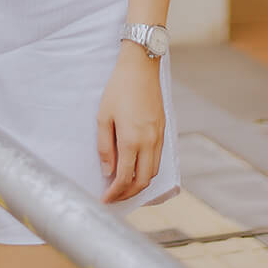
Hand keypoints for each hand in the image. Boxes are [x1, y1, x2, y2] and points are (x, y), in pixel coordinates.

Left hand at [97, 46, 164, 202]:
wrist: (141, 66)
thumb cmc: (118, 89)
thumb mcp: (103, 116)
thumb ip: (104, 147)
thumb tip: (107, 171)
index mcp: (132, 140)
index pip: (125, 178)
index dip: (114, 193)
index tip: (104, 200)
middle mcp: (149, 142)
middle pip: (142, 181)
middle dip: (128, 194)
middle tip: (114, 197)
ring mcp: (158, 137)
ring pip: (152, 172)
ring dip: (139, 184)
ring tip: (124, 186)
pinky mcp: (163, 130)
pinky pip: (158, 159)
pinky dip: (147, 170)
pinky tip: (136, 168)